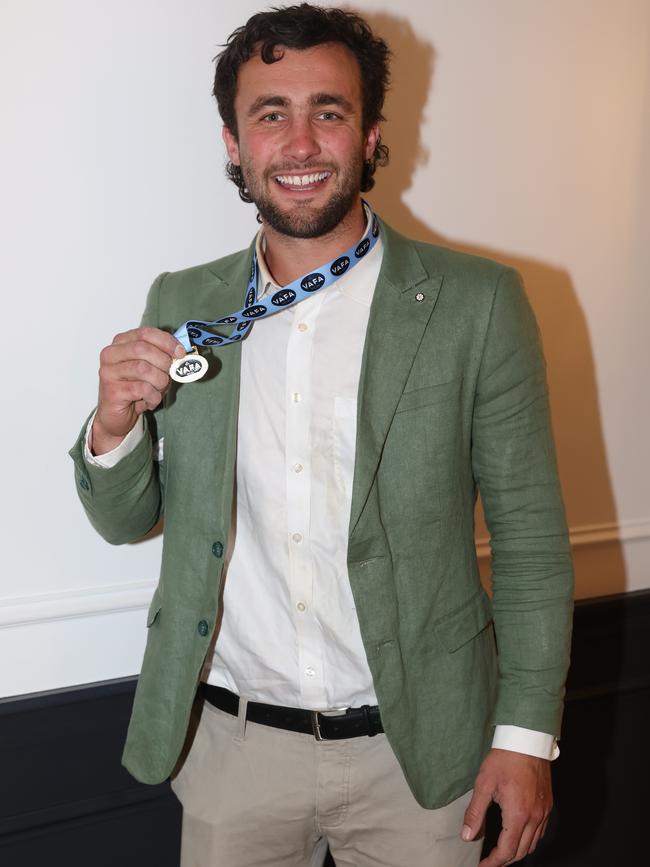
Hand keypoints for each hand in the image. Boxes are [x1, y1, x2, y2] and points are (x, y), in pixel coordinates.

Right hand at [93, 326, 184, 453]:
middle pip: (142, 349)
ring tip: (159, 390)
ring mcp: (108, 372)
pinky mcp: (112, 391)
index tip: (180, 353)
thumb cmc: (135, 388)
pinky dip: (153, 397)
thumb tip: (181, 352)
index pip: (145, 333)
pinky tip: (150, 401)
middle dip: (163, 362)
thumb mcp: (151, 367)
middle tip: (169, 374)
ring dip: (159, 381)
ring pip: (143, 369)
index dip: (166, 342)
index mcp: (121, 342)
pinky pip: (142, 389)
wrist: (116, 415)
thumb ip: (163, 356)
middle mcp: (111, 354)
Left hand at [462, 749, 551, 865]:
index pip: (507, 850)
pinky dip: (529, 840)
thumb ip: (475, 813)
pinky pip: (540, 832)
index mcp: (518, 814)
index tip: (482, 866)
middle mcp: (534, 816)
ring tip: (502, 851)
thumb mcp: (483, 784)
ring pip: (533, 844)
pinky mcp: (548, 805)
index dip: (493, 862)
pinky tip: (518, 835)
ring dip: (518, 852)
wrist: (526, 739)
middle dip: (505, 860)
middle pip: (522, 851)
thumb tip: (467, 836)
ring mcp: (544, 811)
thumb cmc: (504, 758)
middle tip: (489, 861)